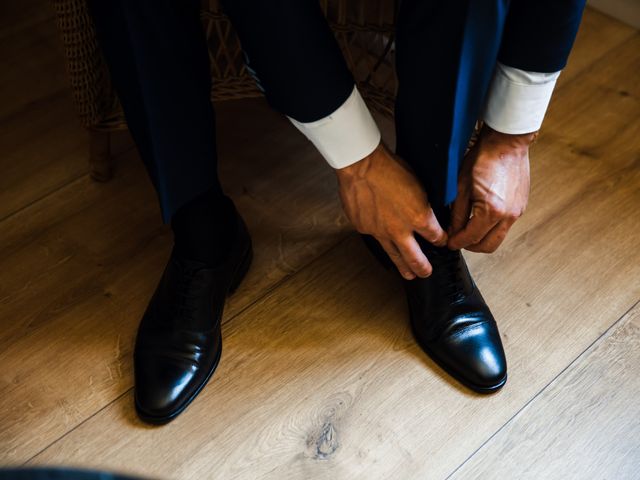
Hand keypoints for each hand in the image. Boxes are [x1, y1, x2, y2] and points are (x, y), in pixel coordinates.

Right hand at [336, 142, 446, 279]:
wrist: (361, 166)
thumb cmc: (389, 167)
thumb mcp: (418, 183)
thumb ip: (423, 202)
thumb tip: (426, 210)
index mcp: (419, 216)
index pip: (436, 236)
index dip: (441, 240)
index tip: (441, 242)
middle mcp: (400, 230)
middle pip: (416, 258)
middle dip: (424, 268)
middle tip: (427, 273)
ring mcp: (380, 232)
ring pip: (394, 255)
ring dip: (403, 267)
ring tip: (409, 275)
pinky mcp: (364, 228)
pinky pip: (374, 238)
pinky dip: (380, 240)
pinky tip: (382, 240)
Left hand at [448, 125, 534, 252]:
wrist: (506, 143)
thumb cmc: (483, 158)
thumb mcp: (460, 187)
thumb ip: (456, 213)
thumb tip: (452, 231)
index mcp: (491, 210)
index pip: (471, 238)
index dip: (457, 243)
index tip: (449, 242)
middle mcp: (508, 215)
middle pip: (488, 246)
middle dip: (471, 246)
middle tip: (458, 240)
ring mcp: (517, 212)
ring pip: (498, 238)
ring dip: (483, 238)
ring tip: (468, 230)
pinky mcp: (521, 207)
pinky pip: (505, 226)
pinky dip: (492, 228)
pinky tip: (481, 219)